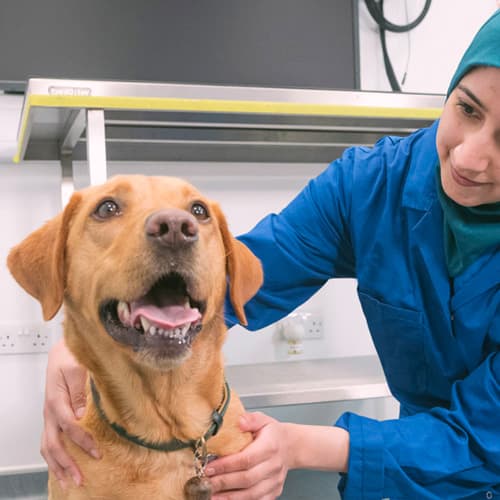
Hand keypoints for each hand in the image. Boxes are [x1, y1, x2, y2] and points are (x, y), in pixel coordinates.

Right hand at [41, 338, 96, 487]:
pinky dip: (54, 458)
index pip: (69, 426)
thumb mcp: (78, 368)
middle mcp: (50, 411)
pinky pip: (50, 441)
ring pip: (48, 446)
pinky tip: (62, 467)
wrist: (62, 350)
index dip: (82, 441)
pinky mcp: (53, 416)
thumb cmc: (71, 356)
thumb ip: (80, 391)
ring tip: (69, 482)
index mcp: (56, 399)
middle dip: (66, 464)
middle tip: (80, 479)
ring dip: (58, 466)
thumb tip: (80, 414)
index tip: (96, 453)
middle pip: (54, 444)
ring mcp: (50, 416)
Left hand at [207, 412, 289, 499]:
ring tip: (211, 495)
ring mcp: (275, 481)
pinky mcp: (274, 492)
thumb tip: (239, 422)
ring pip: (251, 494)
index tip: (209, 468)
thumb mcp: (263, 420)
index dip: (226, 465)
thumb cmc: (273, 433)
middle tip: (205, 483)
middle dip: (223, 482)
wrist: (291, 446)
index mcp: (270, 447)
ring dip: (229, 497)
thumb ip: (250, 419)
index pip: (246, 459)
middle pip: (247, 479)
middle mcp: (274, 466)